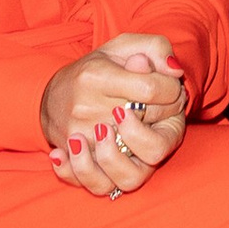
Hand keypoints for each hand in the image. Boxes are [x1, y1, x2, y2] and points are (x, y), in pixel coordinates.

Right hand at [42, 32, 188, 197]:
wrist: (54, 95)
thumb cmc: (97, 69)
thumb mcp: (124, 46)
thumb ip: (155, 47)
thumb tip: (175, 69)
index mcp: (97, 76)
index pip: (150, 90)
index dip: (171, 89)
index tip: (170, 88)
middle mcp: (85, 108)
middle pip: (141, 122)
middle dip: (164, 113)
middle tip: (161, 105)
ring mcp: (78, 137)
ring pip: (122, 161)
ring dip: (142, 145)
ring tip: (137, 129)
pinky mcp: (74, 160)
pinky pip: (97, 181)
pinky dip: (110, 172)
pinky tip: (113, 152)